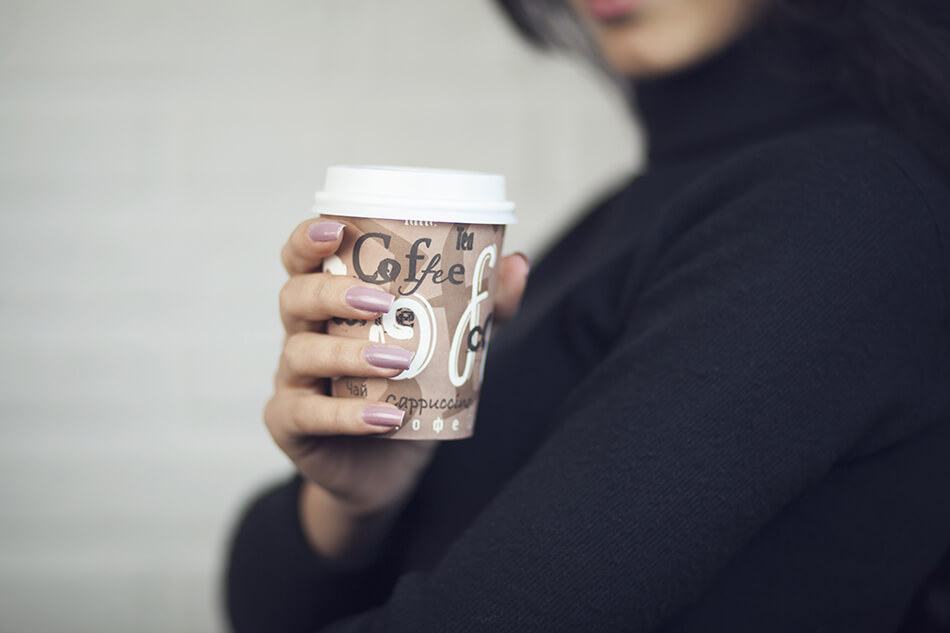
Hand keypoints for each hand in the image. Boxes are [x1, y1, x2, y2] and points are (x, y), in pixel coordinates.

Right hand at [264, 219, 528, 563]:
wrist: (388, 467)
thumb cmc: (410, 392)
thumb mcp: (449, 347)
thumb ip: (479, 308)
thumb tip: (517, 263)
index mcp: (330, 304)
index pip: (303, 261)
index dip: (309, 239)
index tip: (338, 228)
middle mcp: (304, 334)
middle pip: (295, 297)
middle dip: (333, 293)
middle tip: (382, 302)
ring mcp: (293, 381)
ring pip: (301, 354)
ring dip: (348, 355)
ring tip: (397, 362)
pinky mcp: (290, 425)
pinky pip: (308, 416)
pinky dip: (347, 416)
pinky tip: (386, 417)